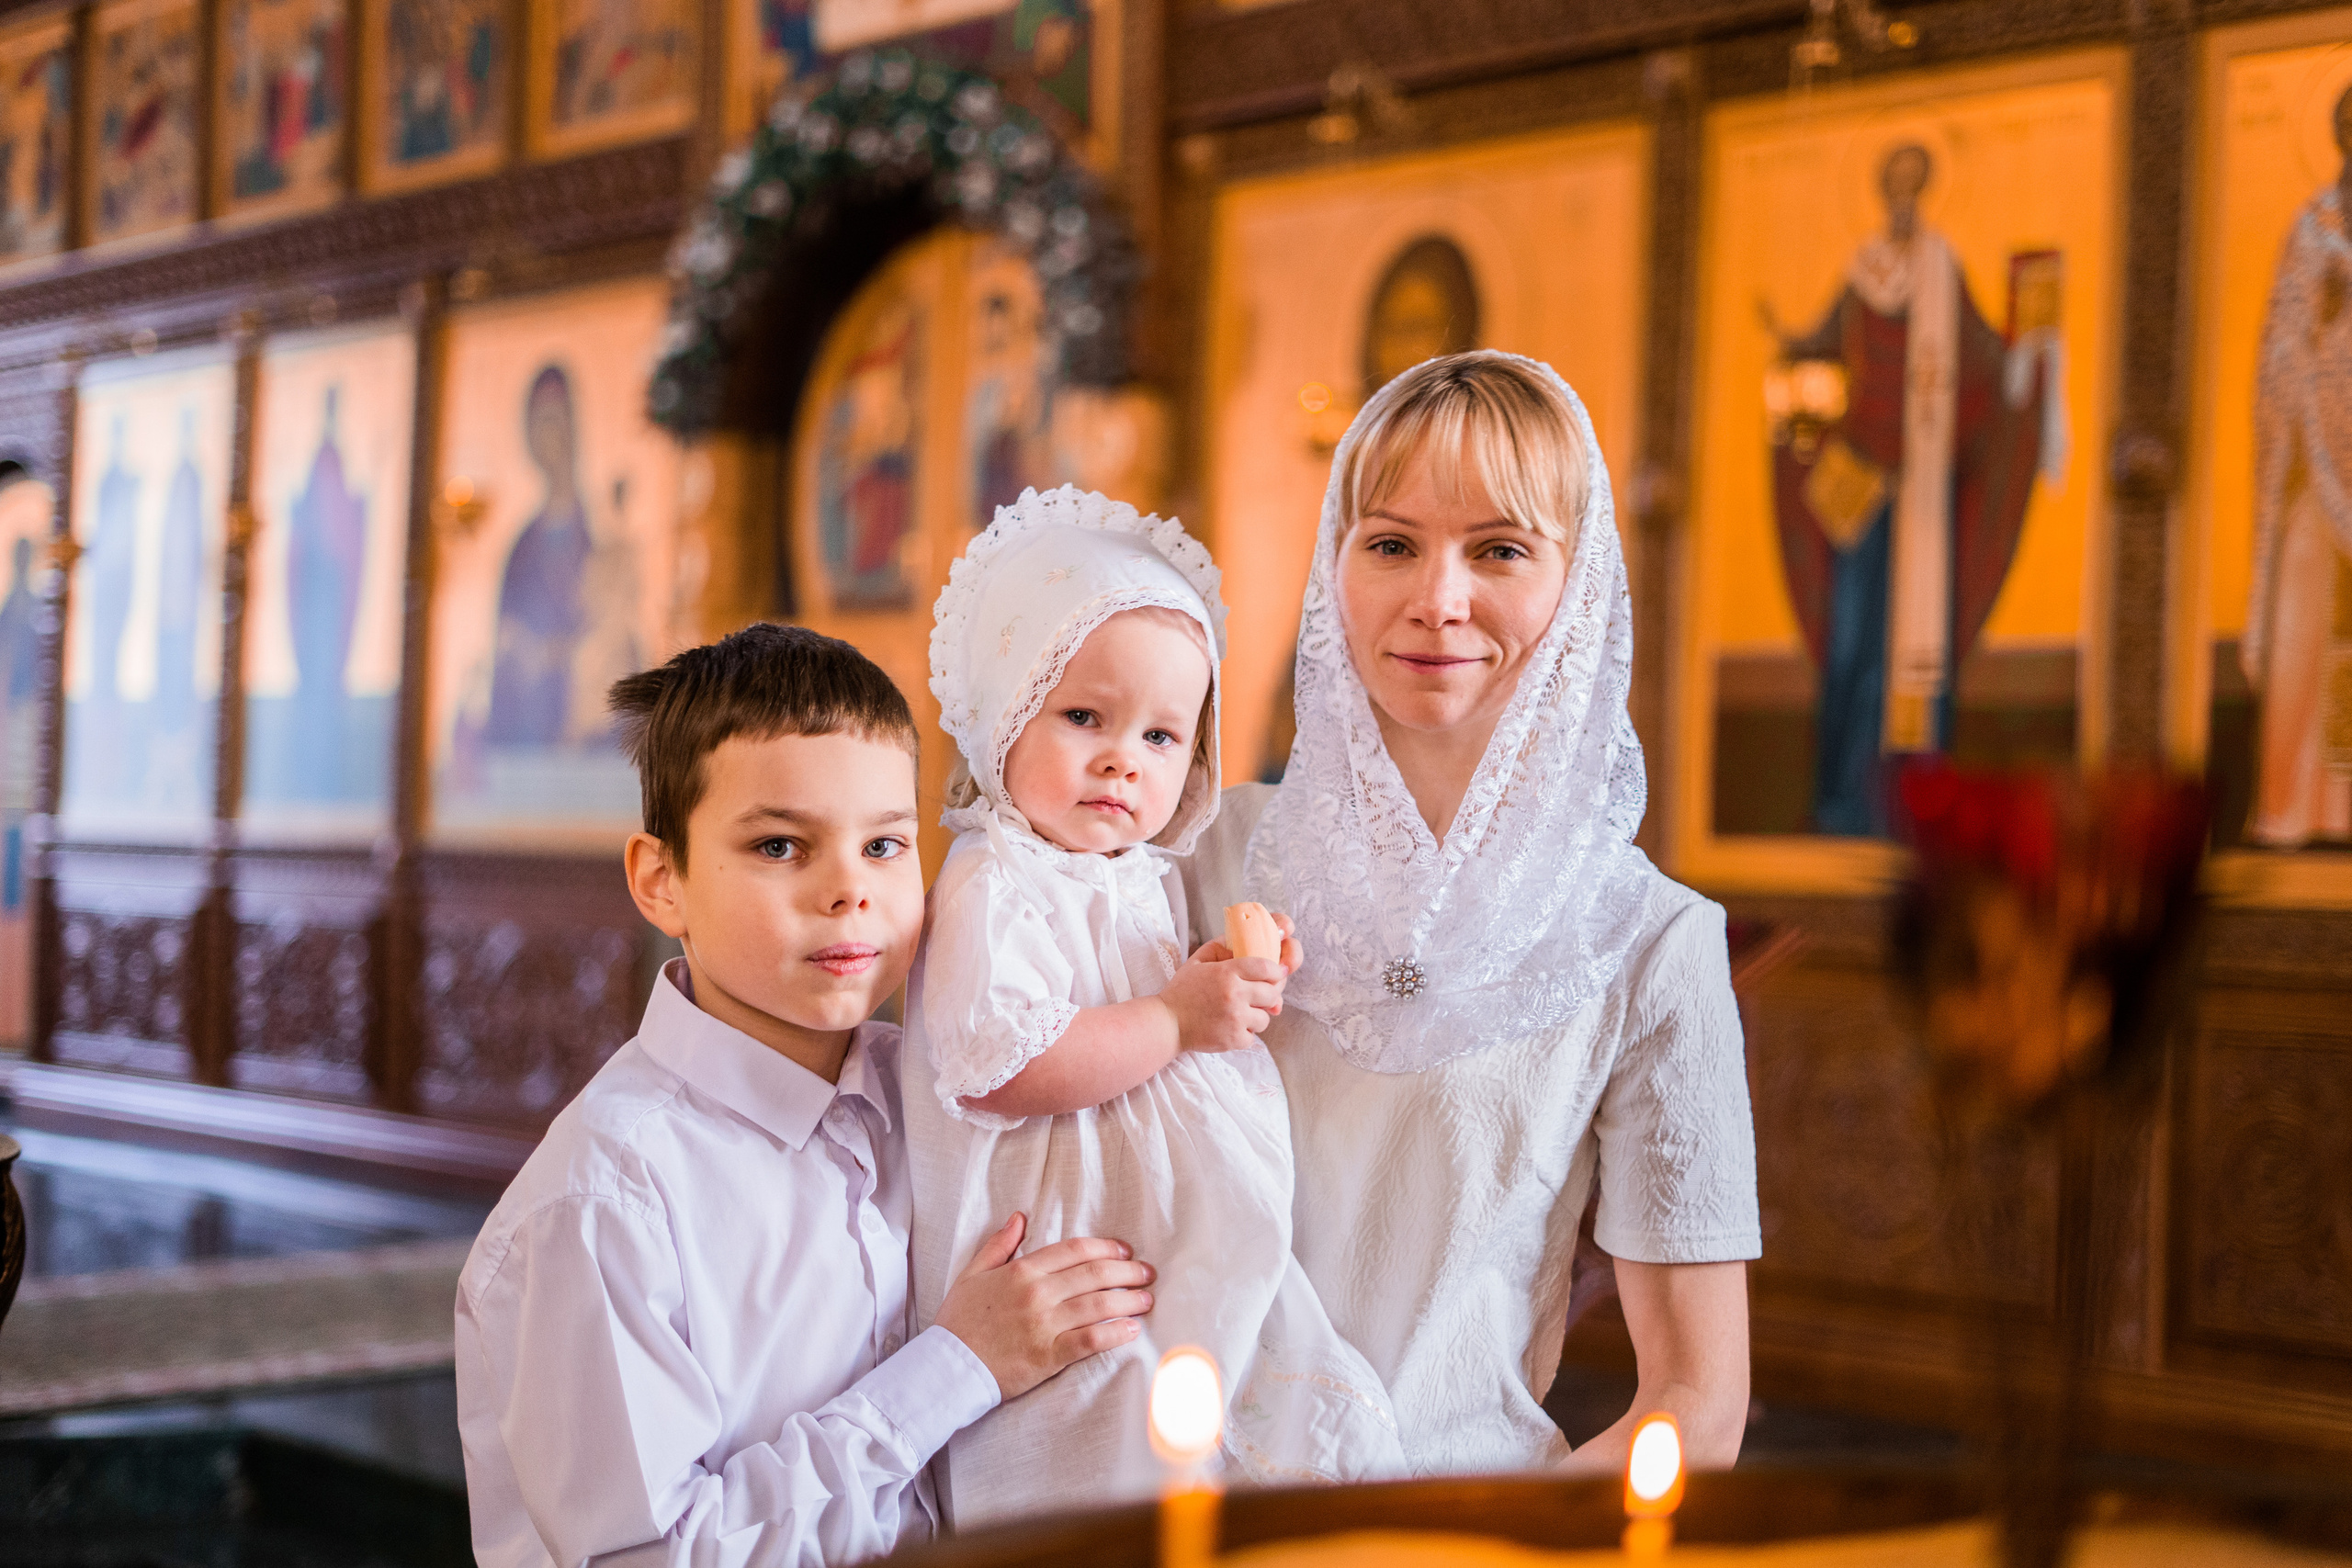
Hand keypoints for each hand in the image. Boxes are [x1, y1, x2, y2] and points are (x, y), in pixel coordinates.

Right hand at [933, 1213, 1156, 1400]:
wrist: (946, 1368)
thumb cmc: (958, 1322)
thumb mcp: (972, 1274)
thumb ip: (999, 1245)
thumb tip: (1019, 1217)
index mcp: (1021, 1270)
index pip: (1075, 1250)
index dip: (1106, 1247)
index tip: (1125, 1250)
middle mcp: (1037, 1293)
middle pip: (1094, 1274)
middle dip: (1127, 1270)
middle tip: (1147, 1273)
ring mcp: (1044, 1324)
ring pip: (1098, 1304)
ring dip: (1128, 1299)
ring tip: (1147, 1299)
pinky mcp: (1049, 1355)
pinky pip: (1090, 1340)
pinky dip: (1115, 1333)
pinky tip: (1132, 1330)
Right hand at [1159, 936, 1290, 1053]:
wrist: (1167, 1023)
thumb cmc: (1182, 991)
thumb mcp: (1198, 961)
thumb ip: (1220, 947)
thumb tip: (1243, 941)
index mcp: (1226, 972)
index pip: (1267, 968)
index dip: (1275, 971)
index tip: (1274, 975)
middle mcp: (1234, 994)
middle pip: (1272, 993)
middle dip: (1268, 994)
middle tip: (1257, 996)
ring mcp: (1235, 1018)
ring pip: (1265, 1017)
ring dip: (1256, 1016)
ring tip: (1239, 1014)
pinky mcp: (1234, 1039)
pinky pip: (1253, 1036)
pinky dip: (1244, 1034)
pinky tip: (1230, 1027)